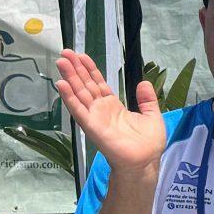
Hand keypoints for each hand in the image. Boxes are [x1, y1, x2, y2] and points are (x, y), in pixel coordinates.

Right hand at [54, 51, 165, 173]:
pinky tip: (62, 84)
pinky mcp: (92, 127)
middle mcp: (101, 110)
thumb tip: (144, 82)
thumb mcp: (152, 115)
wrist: (145, 162)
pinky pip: (79, 110)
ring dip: (69, 78)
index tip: (81, 55)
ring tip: (61, 61)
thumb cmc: (148, 143)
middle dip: (75, 69)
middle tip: (65, 52)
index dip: (89, 69)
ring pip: (79, 94)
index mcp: (113, 106)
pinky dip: (69, 98)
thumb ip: (147, 99)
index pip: (98, 83)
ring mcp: (95, 117)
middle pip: (85, 85)